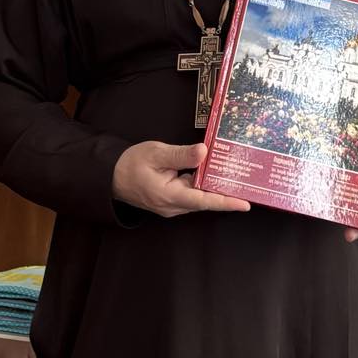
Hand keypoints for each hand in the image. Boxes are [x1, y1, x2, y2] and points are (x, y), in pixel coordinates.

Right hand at [111, 142, 250, 217]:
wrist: (110, 176)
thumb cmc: (131, 163)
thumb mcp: (156, 154)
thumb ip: (180, 155)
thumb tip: (204, 151)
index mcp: (170, 196)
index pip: (203, 200)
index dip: (226, 202)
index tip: (245, 203)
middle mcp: (173, 206)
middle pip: (205, 200)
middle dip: (226, 193)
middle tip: (248, 184)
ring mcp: (171, 205)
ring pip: (198, 198)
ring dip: (214, 189)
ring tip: (236, 178)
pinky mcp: (170, 201)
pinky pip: (191, 195)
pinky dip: (203, 186)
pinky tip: (213, 175)